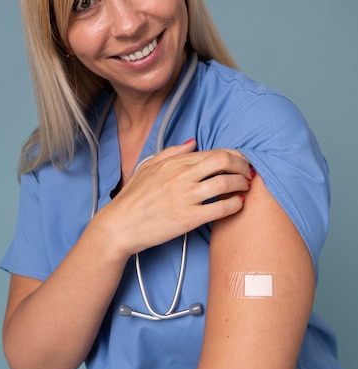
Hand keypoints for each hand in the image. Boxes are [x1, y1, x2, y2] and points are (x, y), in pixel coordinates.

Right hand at [94, 139, 253, 257]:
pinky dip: (234, 205)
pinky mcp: (188, 219)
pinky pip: (220, 209)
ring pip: (225, 183)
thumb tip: (194, 142)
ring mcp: (185, 197)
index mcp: (174, 163)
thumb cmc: (132, 198)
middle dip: (242, 166)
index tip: (240, 163)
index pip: (214, 152)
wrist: (119, 226)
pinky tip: (237, 205)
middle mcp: (181, 176)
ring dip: (241, 184)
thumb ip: (172, 152)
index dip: (234, 157)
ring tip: (245, 188)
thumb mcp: (147, 167)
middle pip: (224, 161)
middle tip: (248, 173)